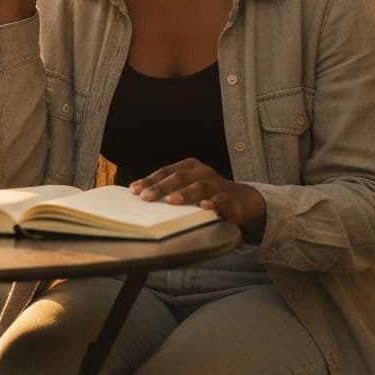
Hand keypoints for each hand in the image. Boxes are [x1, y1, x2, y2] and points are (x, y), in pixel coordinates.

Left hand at [130, 158, 267, 242]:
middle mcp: (202, 172)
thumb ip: (170, 189)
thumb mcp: (188, 186)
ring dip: (184, 194)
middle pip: (179, 177)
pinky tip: (204, 208)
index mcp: (189, 166)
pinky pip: (220, 200)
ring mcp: (216, 184)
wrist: (240, 199)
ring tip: (170, 200)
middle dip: (160, 187)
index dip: (150, 180)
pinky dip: (212, 203)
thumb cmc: (206, 193)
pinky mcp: (228, 199)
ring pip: (198, 187)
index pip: (165, 171)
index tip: (134, 190)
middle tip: (145, 197)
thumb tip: (140, 197)